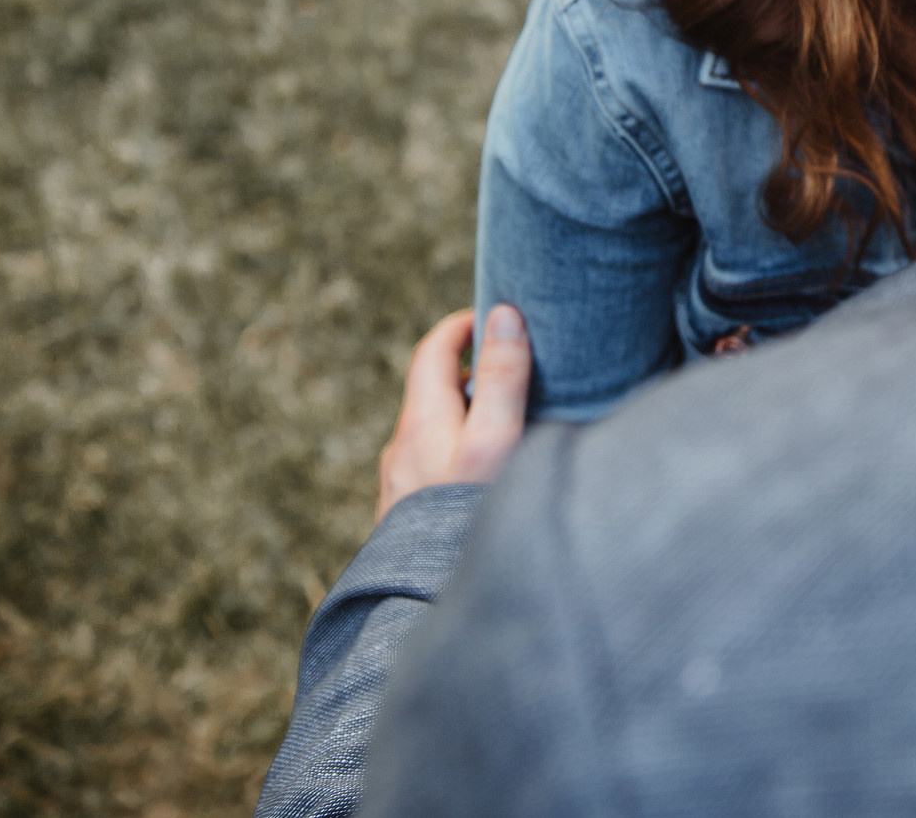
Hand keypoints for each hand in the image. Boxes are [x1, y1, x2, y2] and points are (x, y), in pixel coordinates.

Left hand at [374, 305, 532, 523]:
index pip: (433, 350)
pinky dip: (458, 455)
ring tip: (509, 429)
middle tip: (515, 372)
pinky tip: (484, 482)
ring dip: (466, 419)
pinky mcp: (407, 518)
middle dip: (471, 374)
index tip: (494, 317)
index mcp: (421, 420)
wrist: (419, 600)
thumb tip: (504, 315)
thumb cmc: (464, 516)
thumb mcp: (495, 438)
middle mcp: (402, 448)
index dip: (462, 326)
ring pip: (434, 434)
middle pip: (433, 392)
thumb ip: (503, 377)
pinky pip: (432, 468)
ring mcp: (400, 485)